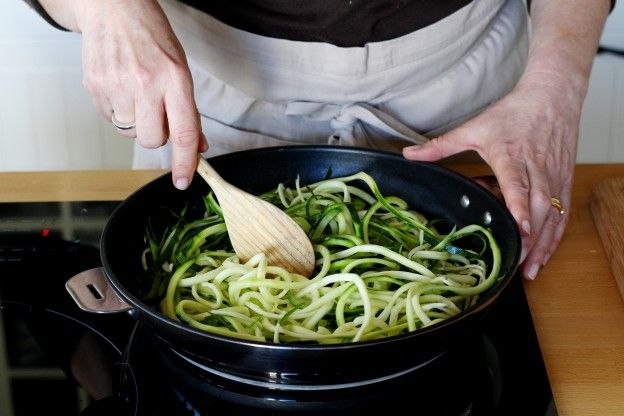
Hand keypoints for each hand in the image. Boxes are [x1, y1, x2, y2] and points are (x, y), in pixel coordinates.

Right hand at [76, 0, 206, 188]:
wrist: (114, 9)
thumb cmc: (152, 38)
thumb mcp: (181, 70)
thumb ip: (189, 111)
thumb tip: (198, 146)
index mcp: (174, 78)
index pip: (183, 132)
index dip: (184, 162)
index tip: (183, 181)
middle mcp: (145, 82)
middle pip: (152, 139)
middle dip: (156, 135)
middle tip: (156, 112)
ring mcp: (117, 85)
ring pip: (130, 133)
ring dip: (136, 122)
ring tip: (136, 93)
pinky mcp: (95, 86)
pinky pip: (110, 119)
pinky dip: (118, 111)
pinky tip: (120, 87)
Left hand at [403, 75, 582, 279]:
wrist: (553, 95)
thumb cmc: (513, 112)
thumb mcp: (474, 127)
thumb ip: (441, 146)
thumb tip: (408, 154)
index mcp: (512, 154)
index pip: (518, 184)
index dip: (519, 207)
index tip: (520, 229)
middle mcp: (536, 167)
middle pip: (538, 206)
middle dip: (529, 237)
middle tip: (516, 263)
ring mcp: (554, 175)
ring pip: (553, 213)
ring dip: (543, 243)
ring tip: (530, 269)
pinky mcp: (564, 179)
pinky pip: (562, 212)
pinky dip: (556, 235)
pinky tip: (545, 254)